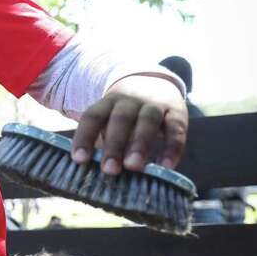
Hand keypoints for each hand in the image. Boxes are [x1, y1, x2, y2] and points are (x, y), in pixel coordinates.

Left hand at [71, 75, 187, 174]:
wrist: (157, 83)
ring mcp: (154, 104)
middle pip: (120, 119)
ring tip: (133, 167)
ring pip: (147, 121)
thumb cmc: (126, 115)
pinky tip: (166, 166)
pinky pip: (175, 129)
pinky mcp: (177, 112)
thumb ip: (104, 140)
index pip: (92, 117)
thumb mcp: (111, 120)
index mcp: (108, 103)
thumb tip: (94, 172)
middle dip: (114, 145)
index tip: (79, 159)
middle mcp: (130, 101)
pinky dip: (171, 147)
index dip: (84, 137)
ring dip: (140, 144)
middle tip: (109, 170)